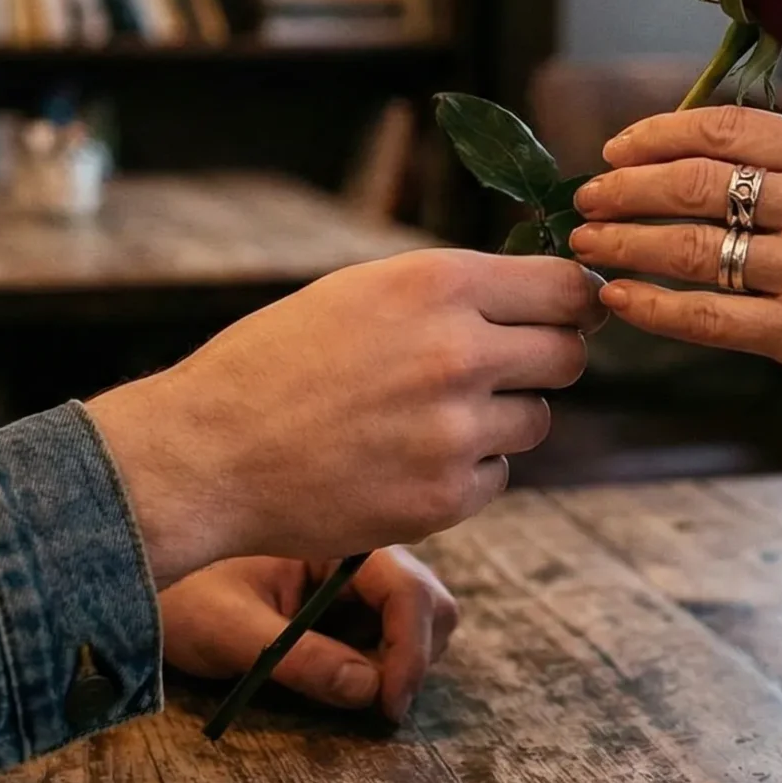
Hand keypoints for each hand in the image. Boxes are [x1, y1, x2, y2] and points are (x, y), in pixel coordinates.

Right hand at [87, 249, 600, 581]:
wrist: (209, 453)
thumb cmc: (277, 362)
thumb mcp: (363, 291)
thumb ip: (452, 292)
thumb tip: (541, 297)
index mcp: (437, 285)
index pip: (567, 288)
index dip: (571, 303)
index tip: (563, 315)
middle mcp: (458, 353)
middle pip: (567, 356)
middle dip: (542, 361)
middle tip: (495, 371)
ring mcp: (456, 431)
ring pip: (536, 420)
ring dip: (500, 420)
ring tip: (425, 417)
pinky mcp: (446, 497)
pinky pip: (497, 475)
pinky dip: (467, 471)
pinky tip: (404, 459)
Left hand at [161, 549, 458, 722]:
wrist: (132, 578)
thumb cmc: (178, 594)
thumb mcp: (229, 628)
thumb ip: (298, 657)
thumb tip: (368, 690)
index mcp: (335, 539)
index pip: (408, 589)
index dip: (410, 650)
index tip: (388, 704)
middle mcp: (355, 554)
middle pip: (430, 603)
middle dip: (415, 656)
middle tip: (377, 707)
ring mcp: (352, 581)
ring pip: (417, 621)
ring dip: (400, 663)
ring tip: (351, 694)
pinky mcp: (342, 607)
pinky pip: (385, 636)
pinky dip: (380, 665)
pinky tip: (340, 680)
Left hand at [569, 106, 781, 459]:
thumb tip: (694, 153)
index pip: (725, 130)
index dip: (655, 136)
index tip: (614, 149)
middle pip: (695, 184)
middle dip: (624, 190)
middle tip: (585, 199)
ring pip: (690, 249)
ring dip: (624, 246)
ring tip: (586, 246)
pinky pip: (707, 318)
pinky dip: (652, 306)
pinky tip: (619, 298)